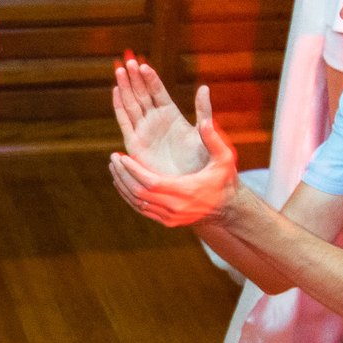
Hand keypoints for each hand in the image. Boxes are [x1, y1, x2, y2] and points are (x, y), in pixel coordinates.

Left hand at [108, 94, 238, 226]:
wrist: (228, 208)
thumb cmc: (225, 179)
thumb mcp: (224, 157)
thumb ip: (213, 139)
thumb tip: (204, 121)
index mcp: (186, 191)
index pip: (151, 183)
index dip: (134, 171)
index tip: (122, 157)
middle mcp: (175, 208)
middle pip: (139, 194)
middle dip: (124, 176)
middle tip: (114, 158)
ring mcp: (169, 217)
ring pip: (138, 203)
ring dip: (123, 185)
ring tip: (115, 167)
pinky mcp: (166, 221)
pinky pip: (142, 210)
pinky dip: (129, 196)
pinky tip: (123, 182)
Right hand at [110, 53, 207, 175]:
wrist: (193, 186)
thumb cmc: (202, 162)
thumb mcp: (204, 132)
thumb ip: (203, 110)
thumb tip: (204, 87)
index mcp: (171, 116)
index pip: (158, 92)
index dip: (151, 79)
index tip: (144, 65)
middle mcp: (156, 121)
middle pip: (142, 94)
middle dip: (134, 78)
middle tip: (128, 60)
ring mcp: (144, 131)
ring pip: (132, 104)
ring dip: (125, 87)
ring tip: (119, 69)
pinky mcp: (135, 144)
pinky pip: (125, 122)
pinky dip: (119, 106)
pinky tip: (116, 91)